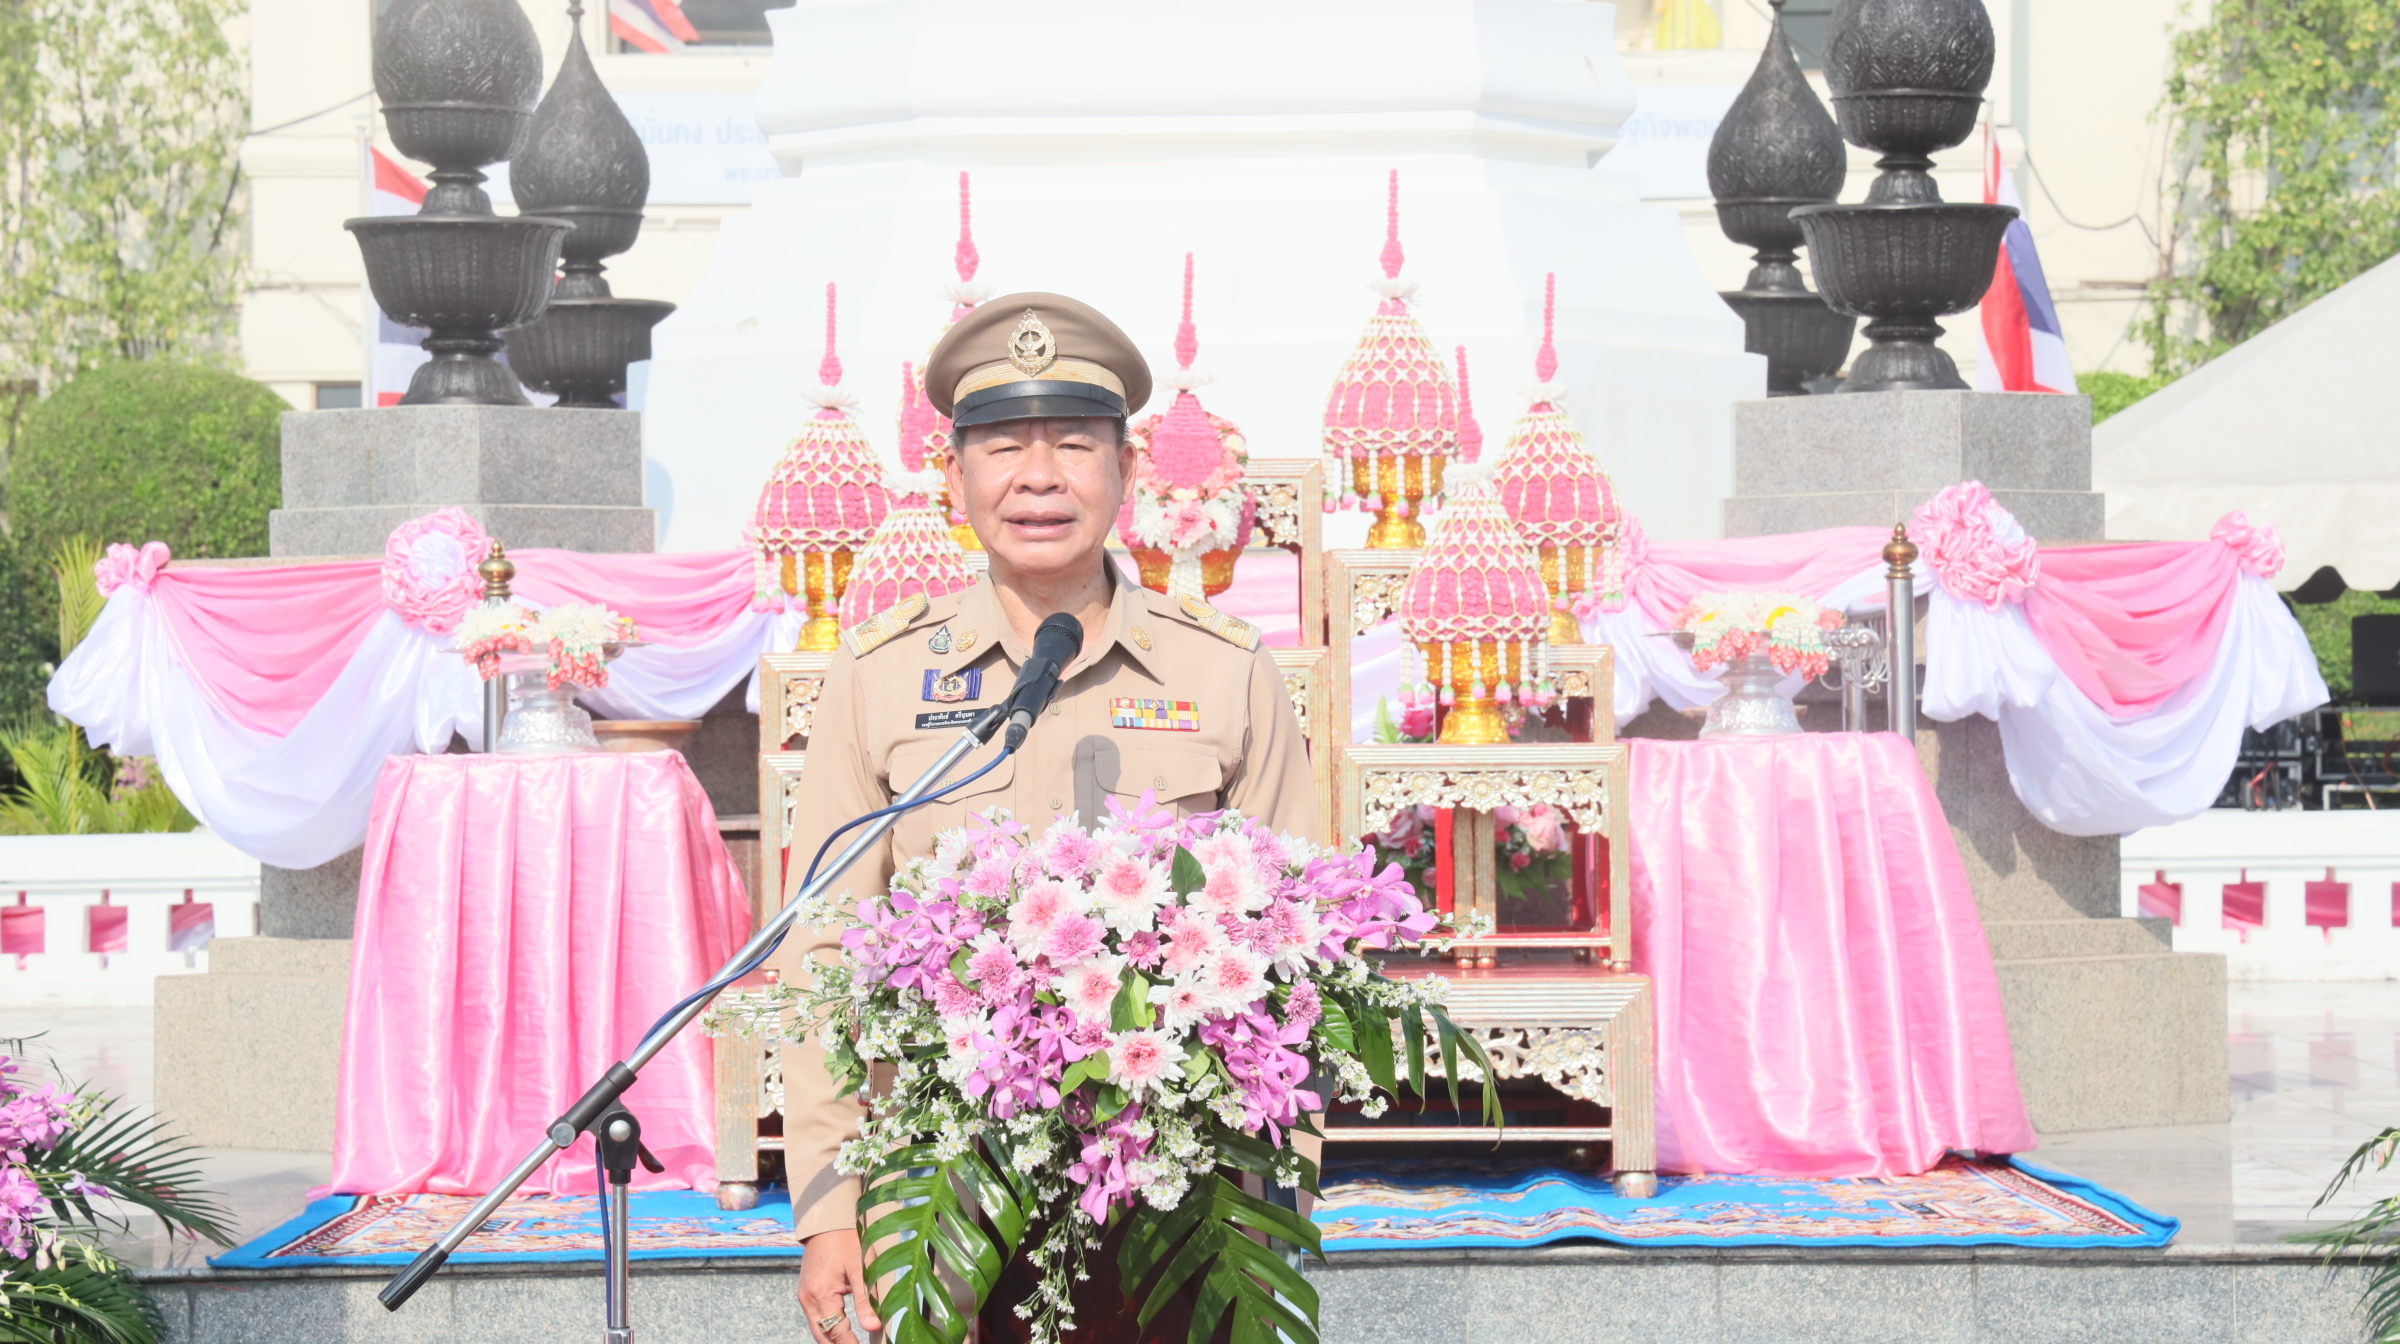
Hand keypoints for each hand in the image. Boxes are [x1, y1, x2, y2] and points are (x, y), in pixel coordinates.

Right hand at [799, 1227, 880, 1343]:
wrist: (826, 1222)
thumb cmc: (845, 1240)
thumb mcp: (861, 1268)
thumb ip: (866, 1300)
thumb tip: (875, 1326)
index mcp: (820, 1294)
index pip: (836, 1332)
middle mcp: (808, 1299)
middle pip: (822, 1336)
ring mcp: (804, 1297)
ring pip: (818, 1330)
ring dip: (833, 1339)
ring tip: (853, 1343)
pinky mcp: (806, 1292)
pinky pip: (815, 1319)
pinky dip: (828, 1328)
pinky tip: (842, 1332)